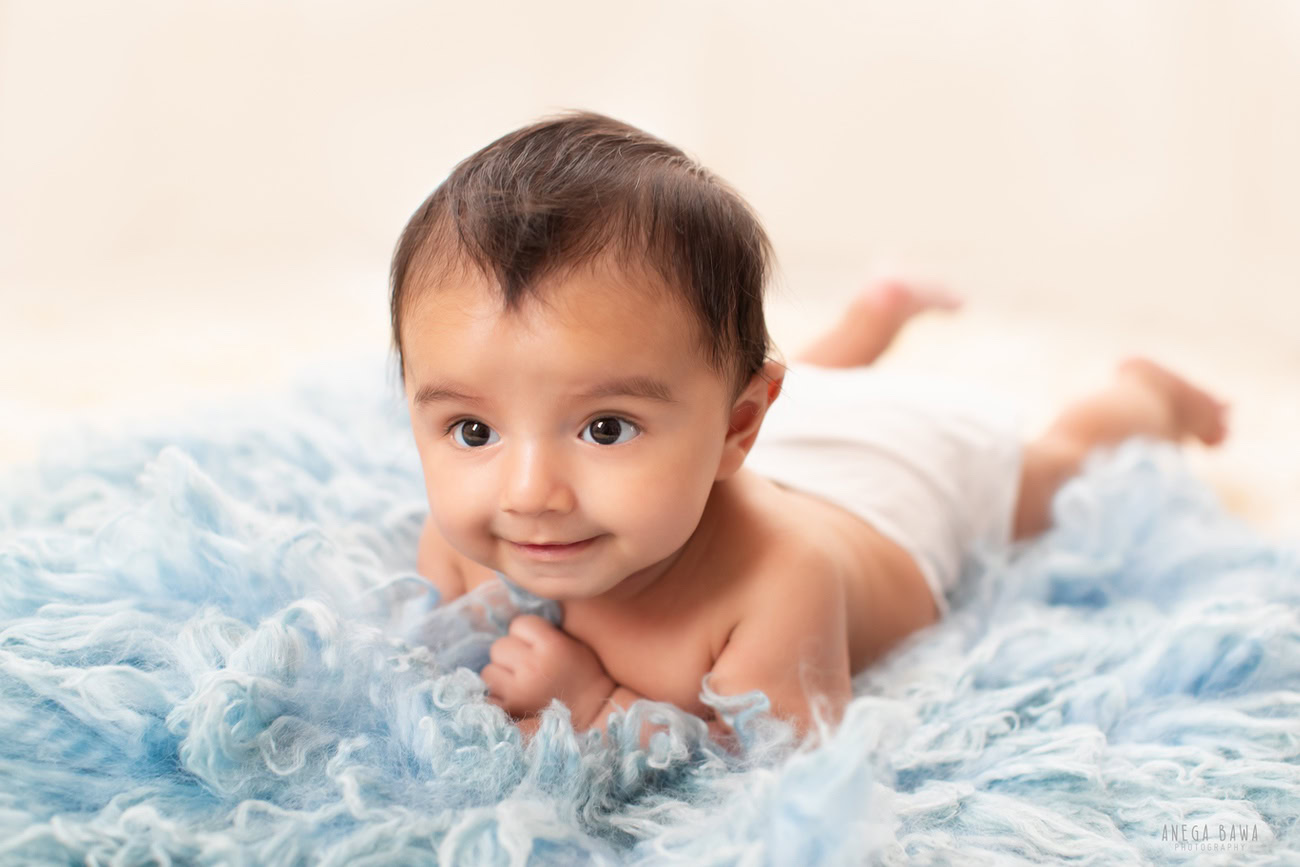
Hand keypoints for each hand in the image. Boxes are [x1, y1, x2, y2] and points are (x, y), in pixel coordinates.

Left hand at [482, 615, 615, 728]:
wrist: (593, 712)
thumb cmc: (584, 672)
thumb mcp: (573, 642)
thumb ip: (545, 631)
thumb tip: (515, 624)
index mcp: (551, 645)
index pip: (519, 624)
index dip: (526, 633)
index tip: (538, 644)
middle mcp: (532, 666)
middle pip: (499, 646)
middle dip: (510, 654)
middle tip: (527, 664)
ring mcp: (519, 690)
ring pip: (489, 671)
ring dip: (500, 674)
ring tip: (518, 681)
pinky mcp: (511, 710)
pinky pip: (488, 696)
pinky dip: (496, 696)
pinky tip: (512, 697)